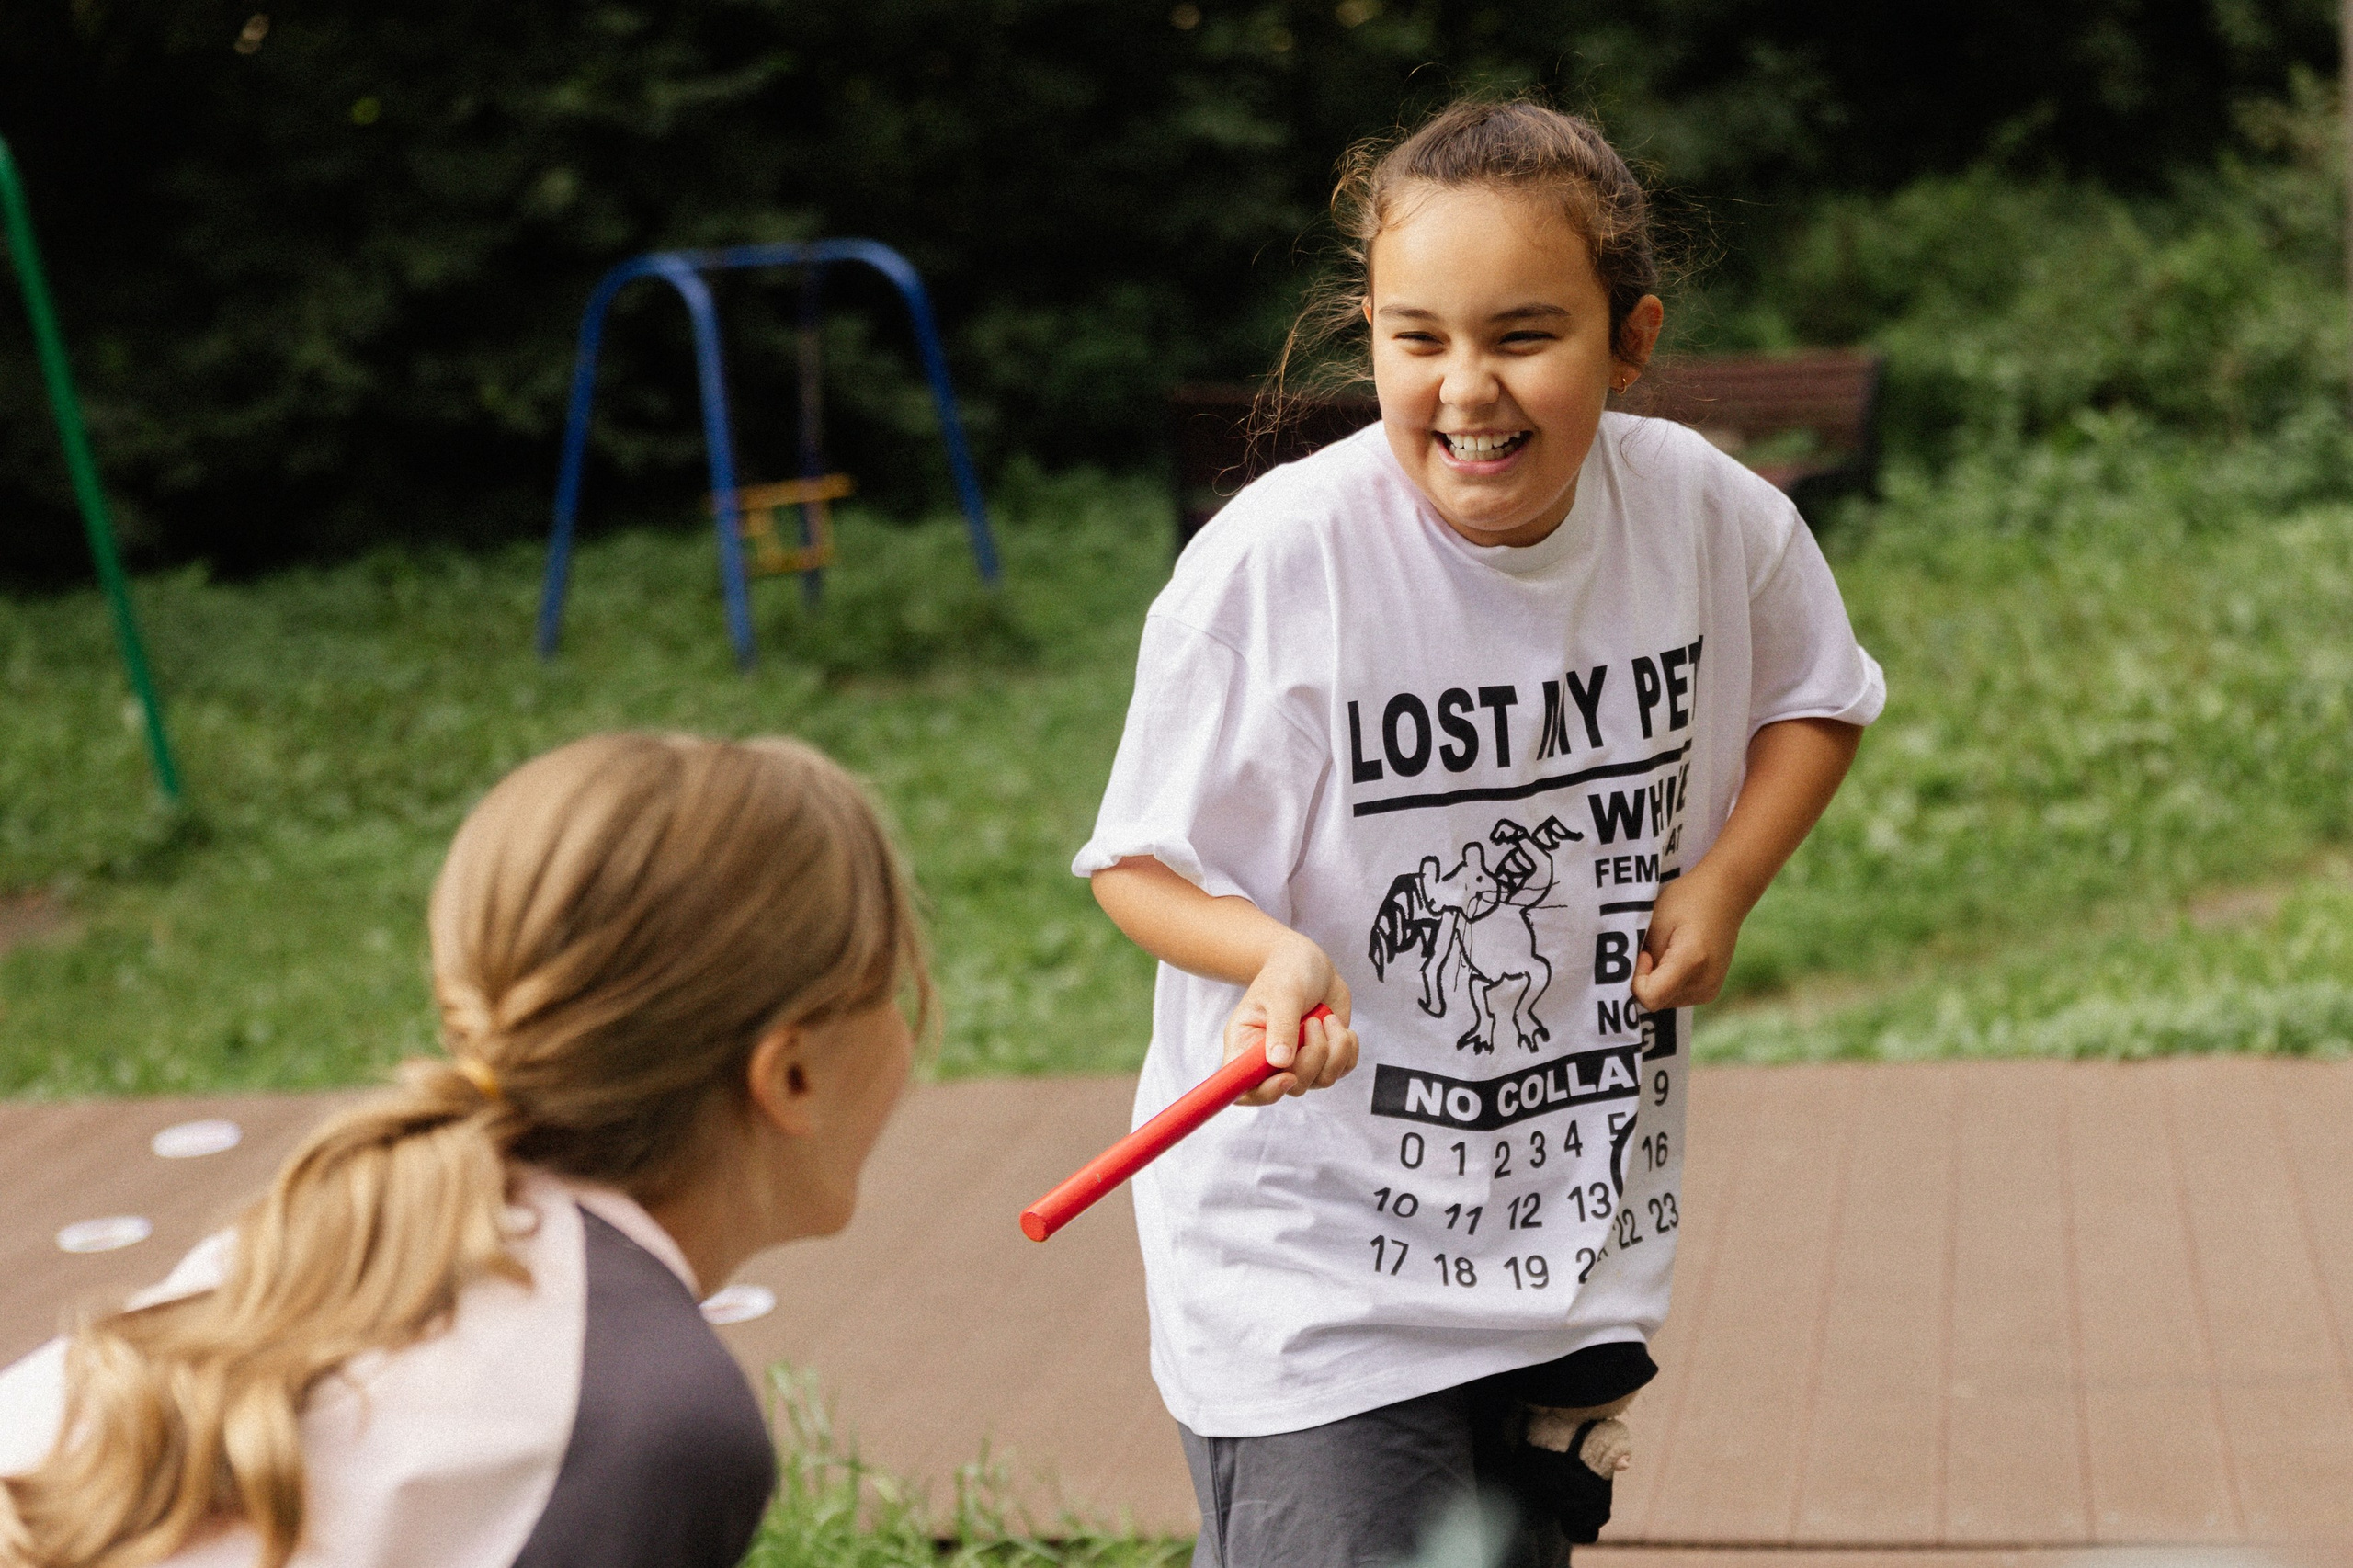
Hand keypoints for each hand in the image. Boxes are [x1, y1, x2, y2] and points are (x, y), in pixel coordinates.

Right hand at [1226, 932, 1359, 1105]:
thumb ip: (1281, 1026)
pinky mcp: (1325, 1057)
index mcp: (1246, 1046)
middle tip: (1313, 1023)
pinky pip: (1342, 1070)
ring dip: (1333, 1050)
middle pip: (1292, 1087)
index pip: (1246, 1089)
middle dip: (1311, 1059)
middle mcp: (1271, 1060)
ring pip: (1320, 1081)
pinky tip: (1339, 1026)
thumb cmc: (1286, 972)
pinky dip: (1347, 1050)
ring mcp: (1300, 1061)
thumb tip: (1281, 1063)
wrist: (1310, 963)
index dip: (1266, 1093)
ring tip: (1327, 1019)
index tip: (1287, 1076)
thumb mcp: (1281, 993)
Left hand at [1630, 866, 1743, 1011]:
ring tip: (1665, 950)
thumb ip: (1641, 955)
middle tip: (1651, 948)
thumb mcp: (1655, 921)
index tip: (1644, 952)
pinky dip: (1667, 983)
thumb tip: (1630, 981)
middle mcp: (1704, 983)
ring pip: (1664, 1001)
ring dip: (1655, 982)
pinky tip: (1674, 958)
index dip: (1636, 979)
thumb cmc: (1686, 900)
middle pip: (1656, 1001)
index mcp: (1692, 961)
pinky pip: (1676, 996)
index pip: (1650, 997)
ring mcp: (1710, 990)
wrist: (1724, 893)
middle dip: (1644, 979)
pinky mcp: (1710, 991)